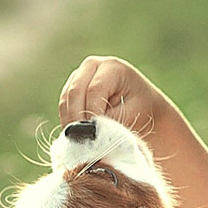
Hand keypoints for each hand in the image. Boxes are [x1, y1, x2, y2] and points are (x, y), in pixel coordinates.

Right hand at [59, 56, 176, 142]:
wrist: (144, 105)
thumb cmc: (142, 110)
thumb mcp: (132, 114)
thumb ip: (110, 121)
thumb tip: (89, 131)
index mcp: (113, 67)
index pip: (94, 89)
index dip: (91, 113)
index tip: (94, 135)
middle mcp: (93, 65)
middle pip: (75, 91)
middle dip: (77, 118)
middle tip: (82, 141)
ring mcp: (79, 74)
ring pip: (66, 98)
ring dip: (70, 121)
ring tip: (80, 141)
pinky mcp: (71, 87)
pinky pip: (63, 105)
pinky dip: (67, 120)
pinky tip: (76, 136)